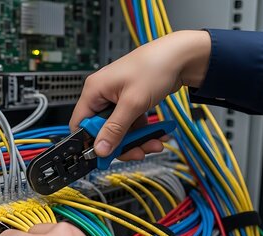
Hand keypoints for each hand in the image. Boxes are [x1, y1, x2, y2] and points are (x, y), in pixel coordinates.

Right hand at [70, 30, 210, 159]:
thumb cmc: (155, 67)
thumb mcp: (132, 103)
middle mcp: (102, 94)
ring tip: (153, 143)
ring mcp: (117, 99)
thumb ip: (114, 129)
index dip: (91, 141)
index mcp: (94, 90)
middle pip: (102, 130)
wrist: (181, 56)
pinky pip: (130, 123)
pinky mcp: (130, 102)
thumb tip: (100, 149)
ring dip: (136, 140)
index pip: (81, 123)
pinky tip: (156, 135)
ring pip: (119, 130)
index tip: (106, 153)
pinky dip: (142, 131)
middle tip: (137, 151)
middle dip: (121, 143)